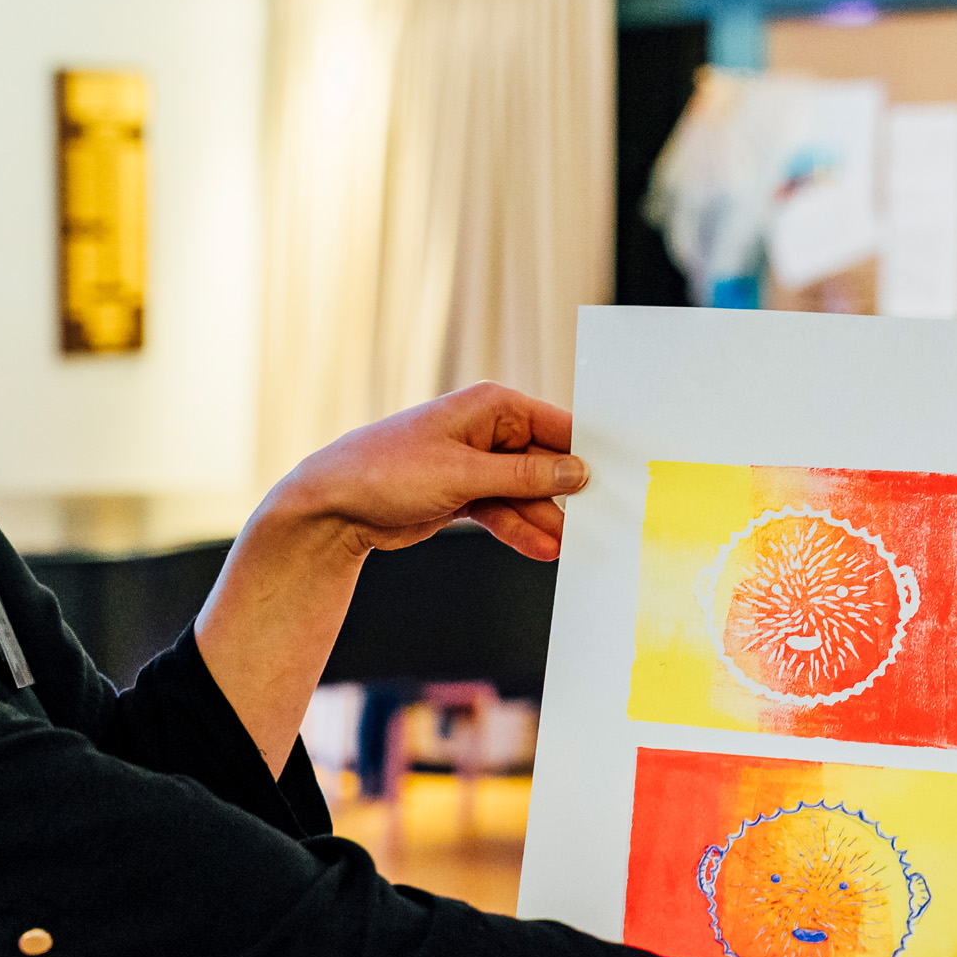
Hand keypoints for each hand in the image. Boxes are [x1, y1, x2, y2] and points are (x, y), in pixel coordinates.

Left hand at [193, 384, 586, 771]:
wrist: (333, 506)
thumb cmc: (388, 471)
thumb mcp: (464, 474)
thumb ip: (525, 475)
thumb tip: (578, 471)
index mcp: (491, 406)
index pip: (557, 425)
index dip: (588, 453)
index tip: (623, 479)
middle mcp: (487, 431)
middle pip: (545, 463)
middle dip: (568, 495)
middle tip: (604, 524)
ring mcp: (475, 465)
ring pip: (527, 493)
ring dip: (545, 520)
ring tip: (574, 548)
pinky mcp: (463, 495)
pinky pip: (504, 512)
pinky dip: (520, 531)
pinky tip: (542, 550)